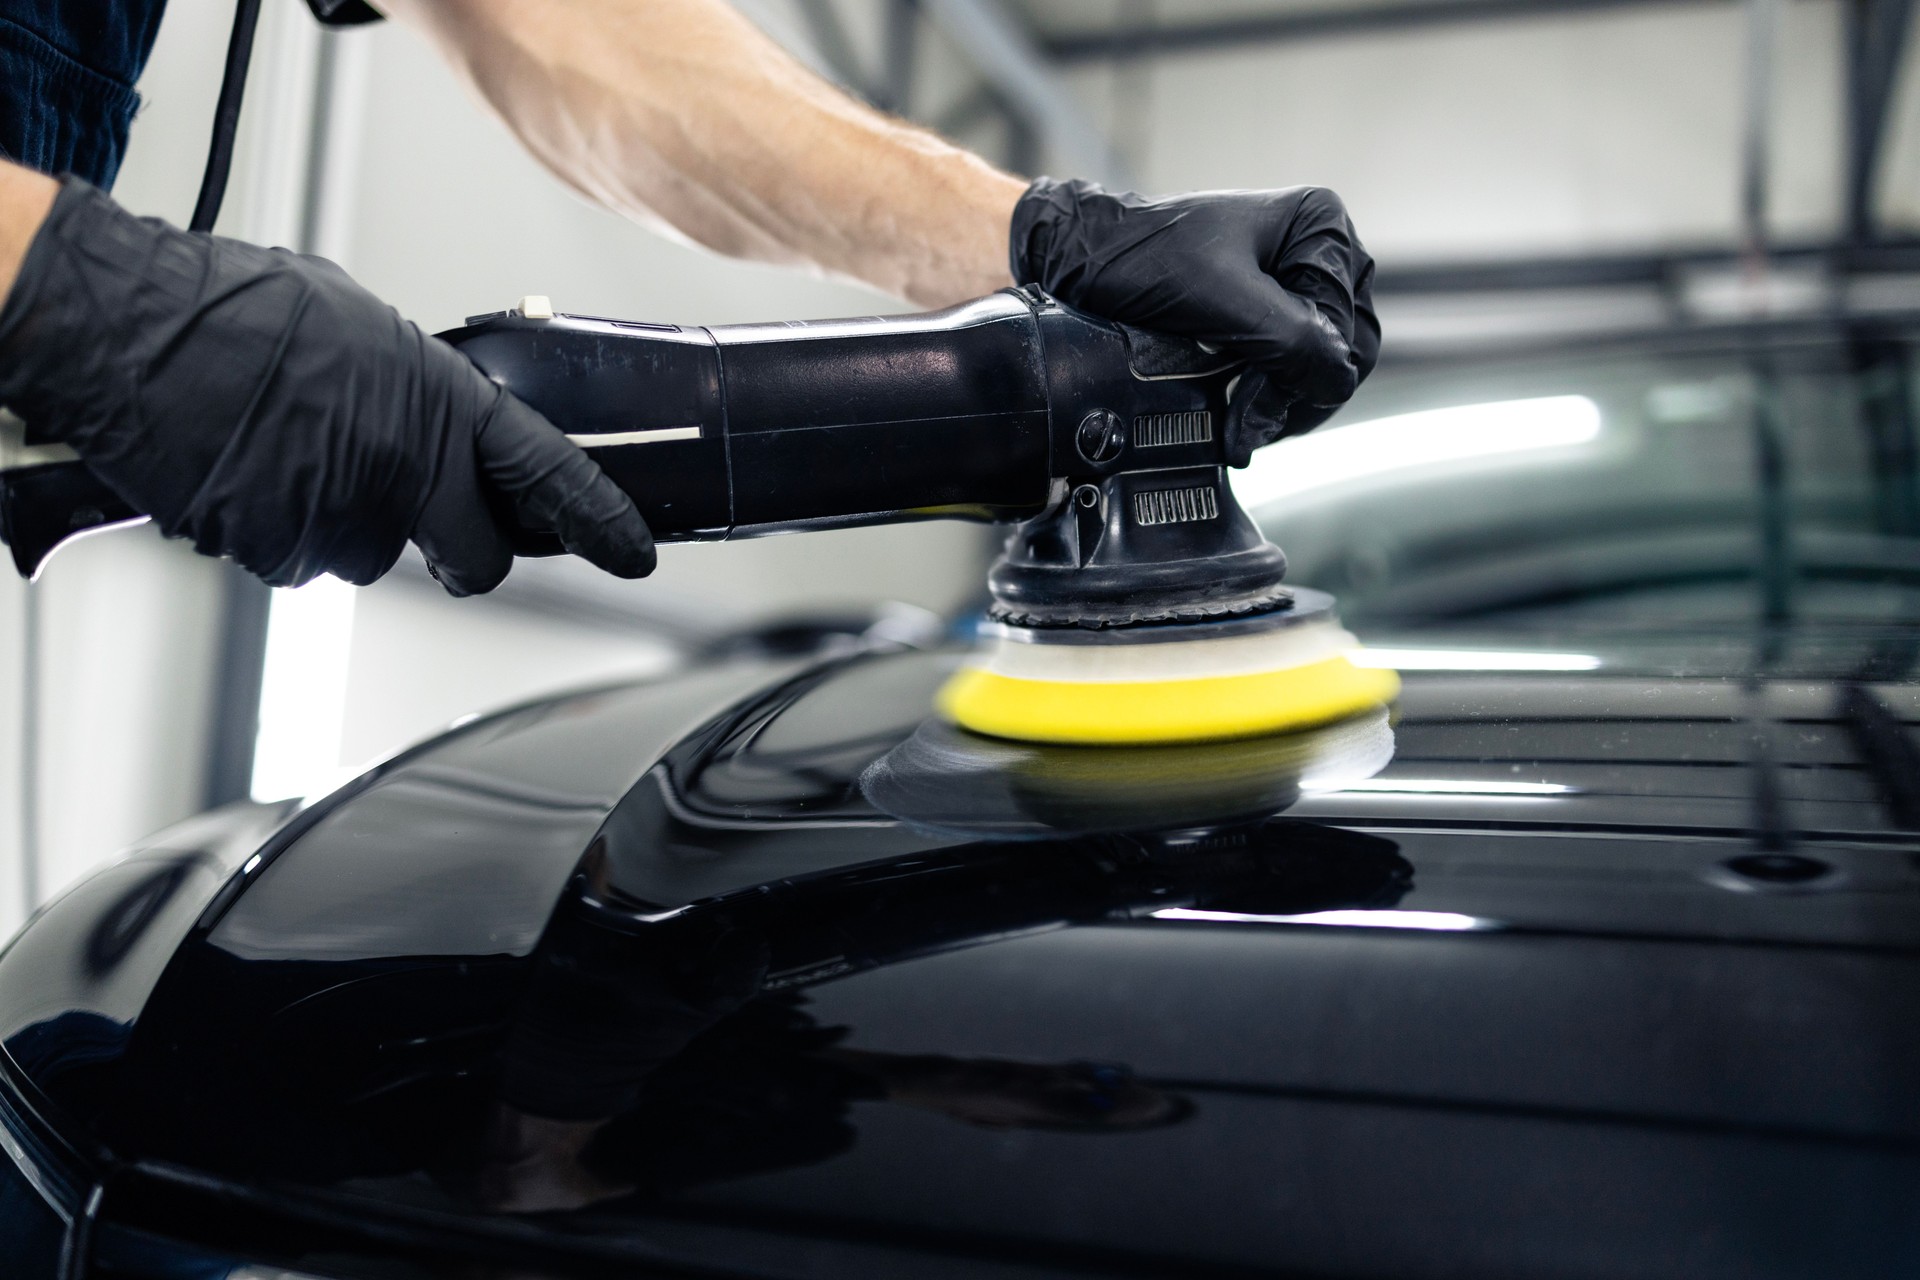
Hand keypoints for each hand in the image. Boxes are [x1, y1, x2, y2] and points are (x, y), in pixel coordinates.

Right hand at [0, 179, 653, 592]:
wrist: (131, 328)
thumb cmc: (232, 310)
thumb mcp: (359, 324)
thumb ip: (413, 387)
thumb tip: (423, 413)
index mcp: (440, 402)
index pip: (547, 474)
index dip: (598, 521)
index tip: (630, 551)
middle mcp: (406, 467)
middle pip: (472, 556)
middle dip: (459, 550)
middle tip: (425, 524)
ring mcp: (343, 515)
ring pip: (367, 554)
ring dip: (339, 521)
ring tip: (284, 450)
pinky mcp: (278, 549)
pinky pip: (294, 557)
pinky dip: (273, 528)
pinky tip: (245, 468)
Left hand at [1009, 179, 1379, 465]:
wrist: (1078, 258)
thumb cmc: (1138, 261)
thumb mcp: (1221, 302)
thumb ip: (1291, 340)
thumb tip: (1337, 380)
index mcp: (1320, 228)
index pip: (1348, 330)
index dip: (1305, 379)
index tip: (1252, 410)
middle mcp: (1316, 250)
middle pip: (1345, 349)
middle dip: (1297, 394)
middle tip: (1247, 425)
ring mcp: (1293, 281)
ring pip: (1320, 363)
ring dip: (1283, 401)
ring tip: (1240, 423)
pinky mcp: (1266, 309)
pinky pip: (1290, 364)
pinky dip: (1269, 394)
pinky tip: (1239, 411)